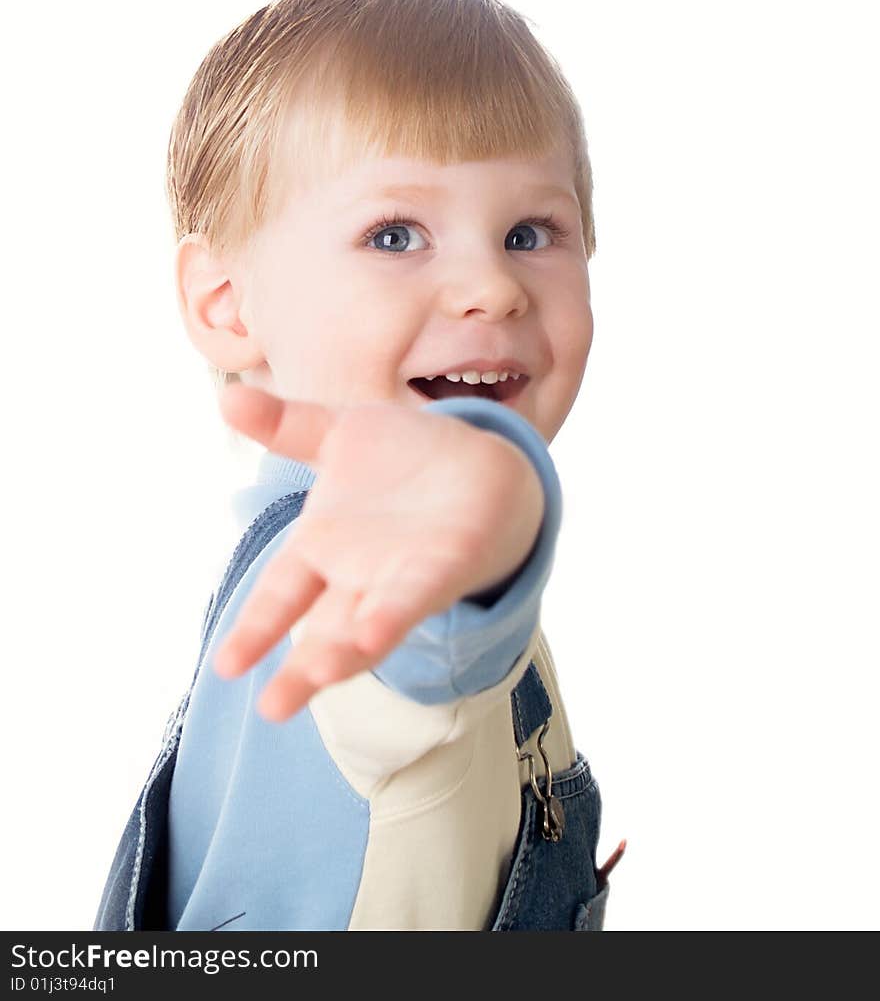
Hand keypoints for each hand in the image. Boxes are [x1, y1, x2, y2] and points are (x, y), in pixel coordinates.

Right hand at [211, 385, 544, 721]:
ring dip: (347, 648)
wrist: (481, 460)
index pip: (283, 593)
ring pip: (370, 623)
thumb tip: (227, 396)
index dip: (256, 628)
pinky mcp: (447, 567)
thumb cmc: (401, 459)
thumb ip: (287, 425)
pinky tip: (377, 631)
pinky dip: (396, 612)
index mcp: (325, 549)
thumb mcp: (341, 434)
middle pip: (324, 628)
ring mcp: (402, 577)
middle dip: (302, 667)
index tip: (227, 666)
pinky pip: (418, 596)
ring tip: (322, 672)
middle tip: (273, 708)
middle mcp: (359, 575)